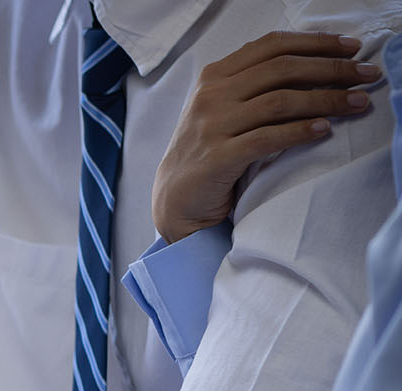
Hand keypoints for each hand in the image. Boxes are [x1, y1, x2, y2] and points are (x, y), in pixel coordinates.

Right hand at [154, 31, 375, 242]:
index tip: (351, 47)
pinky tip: (325, 130)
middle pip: (282, 69)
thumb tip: (315, 67)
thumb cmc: (209, 150)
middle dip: (333, 69)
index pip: (271, 45)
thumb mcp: (223, 107)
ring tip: (358, 103)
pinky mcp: (218, 157)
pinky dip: (300, 132)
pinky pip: (268, 138)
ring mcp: (212, 126)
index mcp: (214, 76)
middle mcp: (211, 96)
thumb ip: (254, 84)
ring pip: (280, 101)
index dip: (315, 42)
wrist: (174, 197)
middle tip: (367, 75)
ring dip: (327, 100)